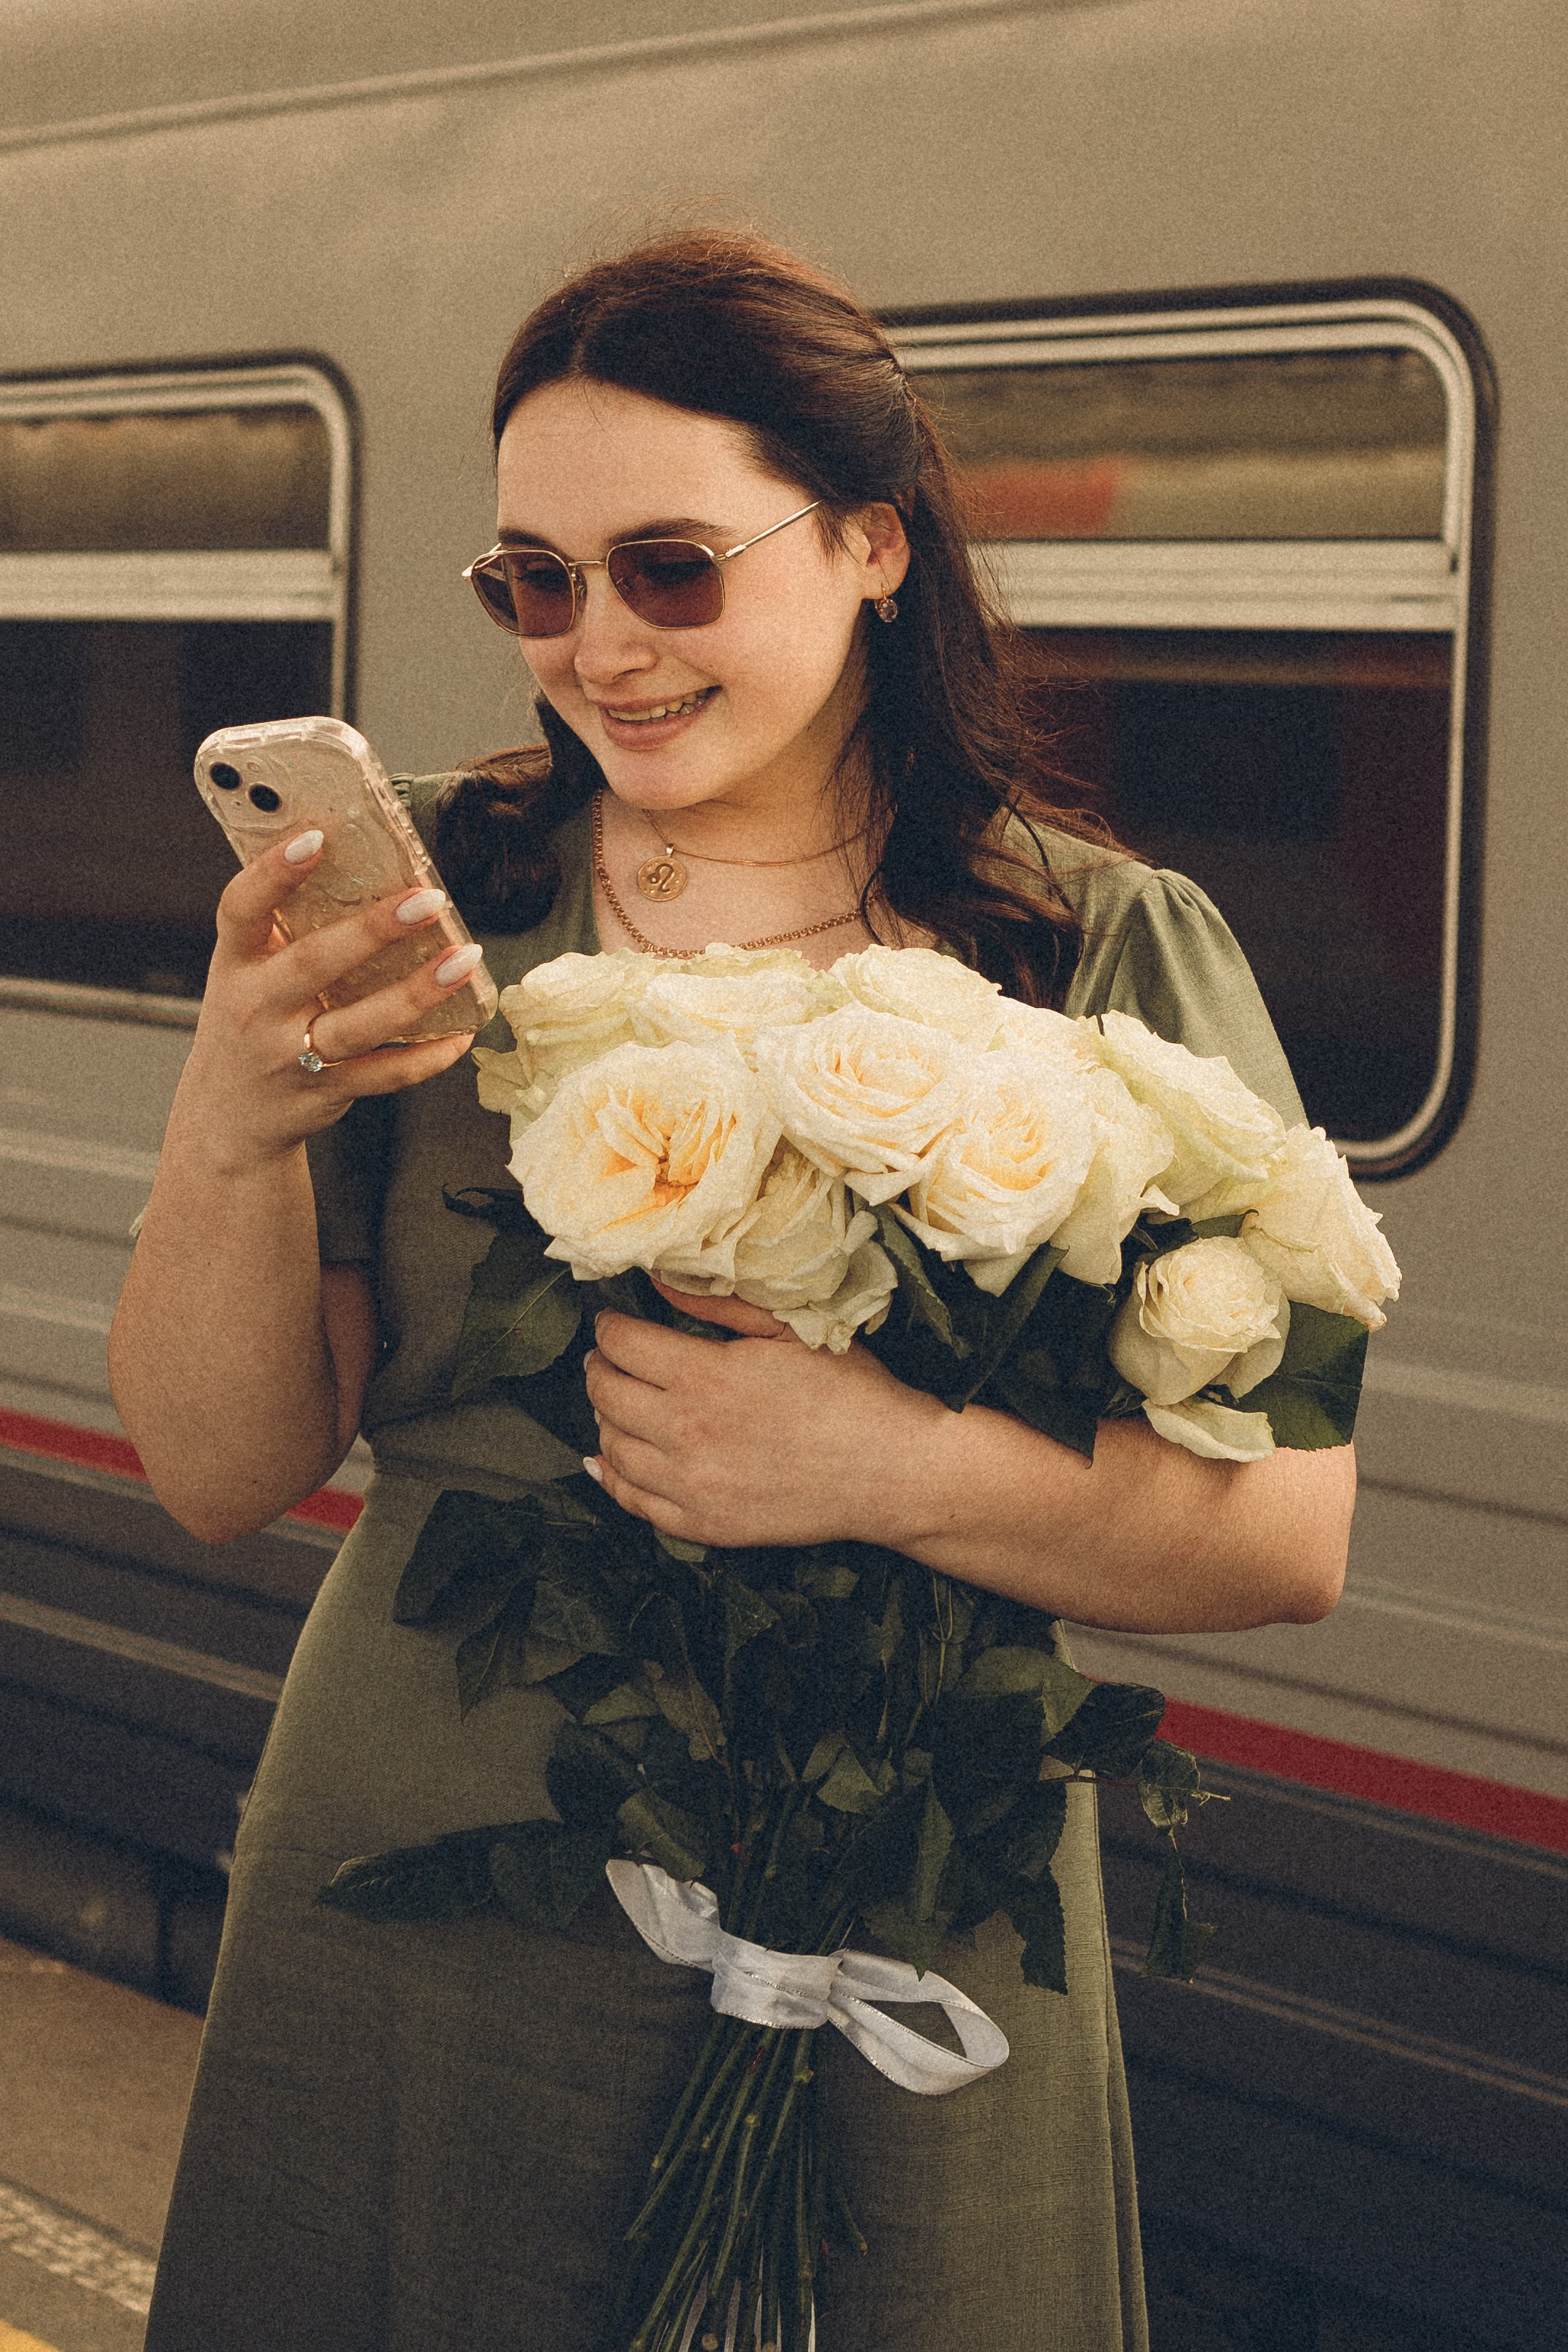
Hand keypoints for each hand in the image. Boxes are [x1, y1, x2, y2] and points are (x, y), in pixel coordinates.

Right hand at [177, 834, 483, 1169]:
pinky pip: (384, 1075)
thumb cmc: (251, 1020)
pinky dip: (426, 1057)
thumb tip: (358, 861)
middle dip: (373, 930)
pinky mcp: (325, 1092)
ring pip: (358, 1024)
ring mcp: (290, 1056)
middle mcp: (257, 1008)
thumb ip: (285, 927)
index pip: (242, 908)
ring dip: (416, 992)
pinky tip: (461, 1033)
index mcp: (235, 963)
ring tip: (464, 959)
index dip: (273, 872)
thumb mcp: (247, 971)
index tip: (315, 837)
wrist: (228, 1115)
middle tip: (428, 899)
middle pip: (314, 964)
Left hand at [583, 1299, 952, 1549]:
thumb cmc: (851, 1393)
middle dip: (600, 1367)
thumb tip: (656, 1279)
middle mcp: (684, 1433)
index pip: (621, 1344)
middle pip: (605, 1394)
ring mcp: (690, 1485)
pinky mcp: (703, 1525)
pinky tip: (607, 1461)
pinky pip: (633, 1501)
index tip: (614, 1321)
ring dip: (605, 1418)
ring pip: (612, 1446)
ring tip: (617, 1400)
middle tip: (608, 1356)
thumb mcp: (788, 1331)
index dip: (610, 1326)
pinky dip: (612, 1477)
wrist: (893, 1471)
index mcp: (703, 1377)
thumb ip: (718, 1304)